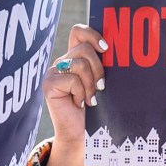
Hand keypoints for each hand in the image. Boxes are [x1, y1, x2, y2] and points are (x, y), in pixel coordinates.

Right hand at [39, 24, 105, 165]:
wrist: (82, 134)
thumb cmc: (95, 109)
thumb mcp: (101, 82)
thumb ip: (103, 65)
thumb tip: (116, 51)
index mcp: (75, 57)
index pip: (78, 31)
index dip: (92, 34)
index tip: (107, 48)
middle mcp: (62, 62)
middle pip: (83, 48)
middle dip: (98, 68)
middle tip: (101, 87)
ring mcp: (54, 72)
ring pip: (79, 63)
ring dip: (90, 83)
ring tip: (91, 98)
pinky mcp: (49, 84)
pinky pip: (71, 79)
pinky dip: (80, 93)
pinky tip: (80, 104)